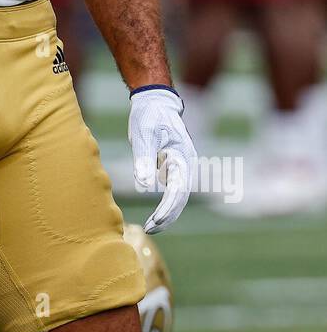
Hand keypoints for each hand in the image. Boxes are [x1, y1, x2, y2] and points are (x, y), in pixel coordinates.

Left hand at [128, 86, 196, 233]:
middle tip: (150, 229)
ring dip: (167, 213)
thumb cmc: (149, 116)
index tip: (155, 221)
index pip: (178, 190)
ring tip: (150, 227)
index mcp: (183, 157)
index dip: (167, 208)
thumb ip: (144, 159)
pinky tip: (154, 216)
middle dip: (168, 216)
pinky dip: (165, 205)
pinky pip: (173, 192)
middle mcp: (187, 165)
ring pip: (178, 197)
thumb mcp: (143, 135)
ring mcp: (182, 168)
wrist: (155, 102)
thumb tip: (145, 187)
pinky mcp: (174, 169)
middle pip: (181, 198)